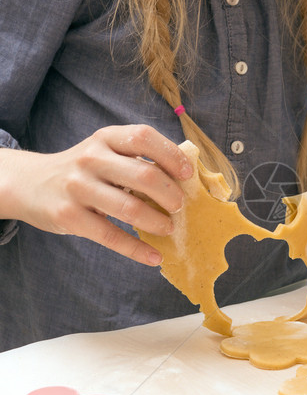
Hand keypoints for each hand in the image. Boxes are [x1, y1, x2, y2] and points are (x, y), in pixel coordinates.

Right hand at [0, 125, 192, 265]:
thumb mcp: (104, 152)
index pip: (144, 138)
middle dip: (170, 195)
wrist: (31, 184)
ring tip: (168, 228)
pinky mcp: (69, 217)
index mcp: (105, 138)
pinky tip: (154, 257)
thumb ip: (136, 158)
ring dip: (158, 222)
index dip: (171, 155)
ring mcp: (78, 188)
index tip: (187, 174)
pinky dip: (138, 250)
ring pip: (130, 208)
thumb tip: (185, 177)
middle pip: (144, 175)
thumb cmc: (83, 170)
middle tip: (179, 206)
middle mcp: (91, 159)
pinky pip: (111, 236)